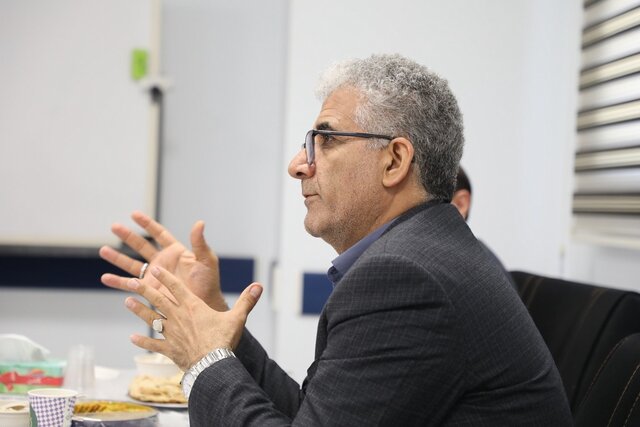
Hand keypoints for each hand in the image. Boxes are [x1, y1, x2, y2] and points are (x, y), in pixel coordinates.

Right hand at [99, 211, 226, 310]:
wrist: (203, 304)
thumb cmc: (209, 282)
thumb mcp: (206, 260)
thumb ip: (199, 243)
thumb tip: (199, 223)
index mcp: (175, 252)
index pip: (159, 234)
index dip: (147, 224)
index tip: (134, 214)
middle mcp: (162, 262)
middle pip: (141, 246)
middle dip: (128, 236)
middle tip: (114, 226)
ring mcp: (154, 276)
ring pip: (132, 264)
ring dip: (117, 258)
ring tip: (103, 250)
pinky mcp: (149, 290)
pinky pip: (130, 285)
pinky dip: (117, 282)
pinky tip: (105, 278)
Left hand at [124, 266, 262, 369]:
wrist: (211, 363)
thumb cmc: (223, 339)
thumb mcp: (238, 318)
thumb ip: (247, 300)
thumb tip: (259, 286)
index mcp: (193, 306)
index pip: (177, 288)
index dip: (167, 277)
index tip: (157, 269)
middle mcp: (178, 317)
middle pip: (158, 299)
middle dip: (145, 289)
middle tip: (132, 281)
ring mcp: (171, 333)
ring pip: (151, 318)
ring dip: (138, 310)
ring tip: (127, 301)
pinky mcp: (168, 348)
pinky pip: (152, 343)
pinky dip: (142, 340)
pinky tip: (132, 338)